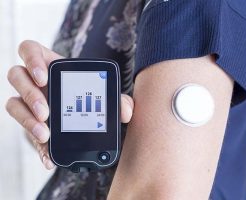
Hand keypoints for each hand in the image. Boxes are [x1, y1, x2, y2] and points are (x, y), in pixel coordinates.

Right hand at [6, 40, 133, 169]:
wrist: (85, 117)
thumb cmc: (93, 98)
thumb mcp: (105, 96)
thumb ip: (118, 100)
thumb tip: (126, 112)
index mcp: (51, 66)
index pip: (30, 50)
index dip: (31, 59)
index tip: (44, 78)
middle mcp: (35, 81)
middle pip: (17, 76)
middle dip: (30, 94)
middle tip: (46, 112)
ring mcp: (29, 101)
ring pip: (13, 103)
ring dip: (26, 119)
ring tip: (45, 134)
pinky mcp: (30, 123)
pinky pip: (23, 132)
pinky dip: (36, 146)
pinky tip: (48, 157)